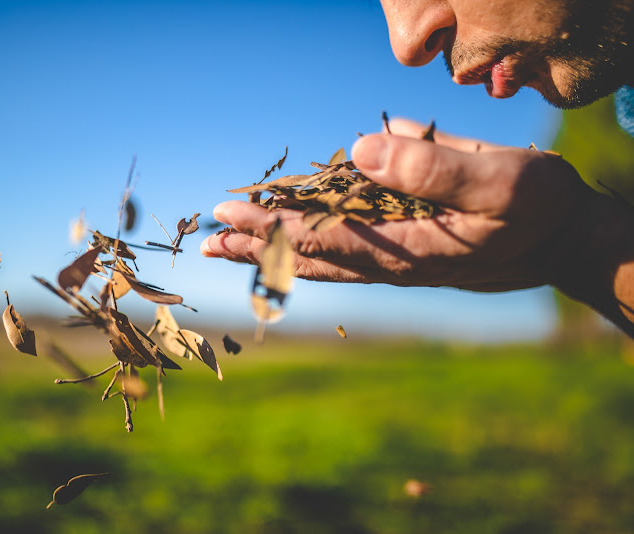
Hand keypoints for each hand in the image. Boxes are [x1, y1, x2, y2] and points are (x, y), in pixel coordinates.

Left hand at [200, 119, 596, 291]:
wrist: (560, 236)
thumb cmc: (538, 210)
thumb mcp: (500, 183)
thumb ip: (432, 170)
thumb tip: (359, 149)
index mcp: (405, 254)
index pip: (324, 243)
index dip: (274, 230)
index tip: (232, 218)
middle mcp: (388, 260)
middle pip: (309, 256)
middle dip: (258, 246)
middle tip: (211, 240)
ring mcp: (391, 253)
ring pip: (320, 253)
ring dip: (272, 245)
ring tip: (231, 239)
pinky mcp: (398, 241)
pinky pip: (343, 241)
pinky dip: (305, 235)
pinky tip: (280, 228)